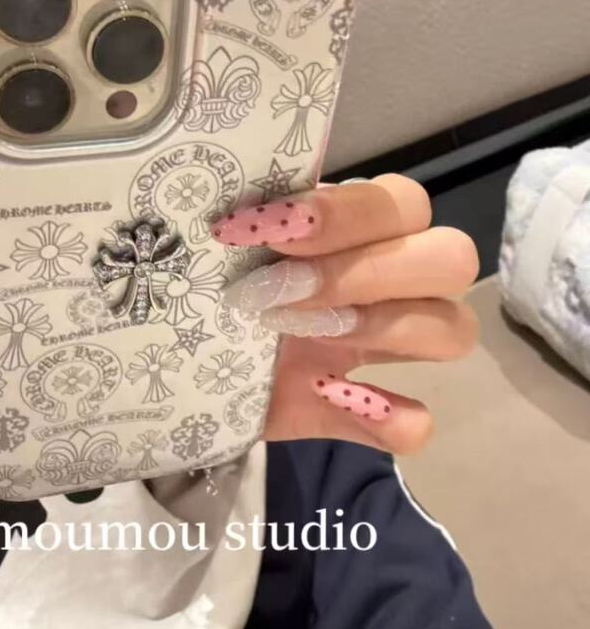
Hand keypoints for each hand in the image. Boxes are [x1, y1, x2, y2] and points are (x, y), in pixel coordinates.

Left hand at [210, 175, 479, 454]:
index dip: (345, 215)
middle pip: (452, 257)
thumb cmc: (204, 285)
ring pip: (454, 329)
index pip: (402, 204)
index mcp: (354, 230)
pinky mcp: (361, 414)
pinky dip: (387, 418)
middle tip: (282, 288)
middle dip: (367, 270)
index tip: (267, 229)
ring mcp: (381, 351)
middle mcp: (385, 284)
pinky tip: (328, 395)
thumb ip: (250, 221)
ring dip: (383, 327)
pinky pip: (416, 424)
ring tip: (294, 333)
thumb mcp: (227, 245)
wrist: (175, 361)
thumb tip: (252, 214)